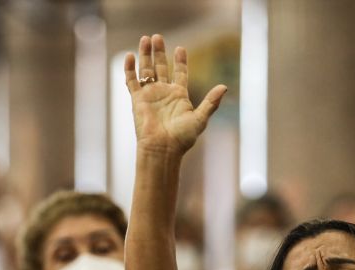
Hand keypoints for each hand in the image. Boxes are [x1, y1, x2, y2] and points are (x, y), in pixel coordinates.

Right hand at [125, 34, 226, 153]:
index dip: (180, 61)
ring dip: (145, 55)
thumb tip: (224, 87)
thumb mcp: (200, 119)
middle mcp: (163, 93)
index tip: (180, 49)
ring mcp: (150, 96)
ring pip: (146, 70)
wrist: (162, 149)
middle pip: (160, 67)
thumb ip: (211, 102)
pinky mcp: (137, 100)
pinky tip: (130, 56)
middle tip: (157, 37)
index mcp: (179, 96)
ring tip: (145, 38)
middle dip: (159, 52)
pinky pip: (132, 81)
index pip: (180, 73)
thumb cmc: (182, 138)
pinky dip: (130, 69)